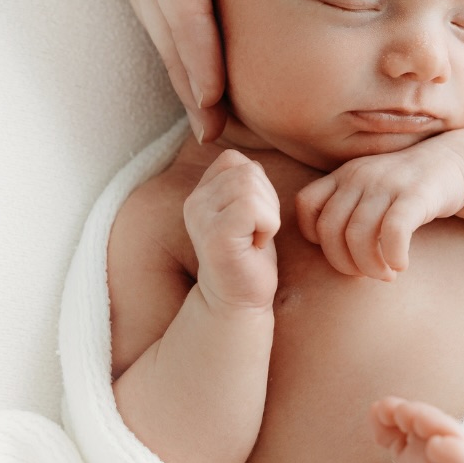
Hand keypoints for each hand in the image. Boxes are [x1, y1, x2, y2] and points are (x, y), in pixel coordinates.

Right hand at [183, 150, 279, 311]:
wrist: (238, 301)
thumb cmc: (249, 257)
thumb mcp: (246, 210)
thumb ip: (244, 183)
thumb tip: (252, 163)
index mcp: (200, 193)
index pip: (235, 160)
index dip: (257, 186)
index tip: (253, 219)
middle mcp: (195, 202)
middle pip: (248, 171)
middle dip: (267, 201)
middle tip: (257, 233)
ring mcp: (202, 218)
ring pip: (252, 185)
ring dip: (268, 215)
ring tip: (255, 239)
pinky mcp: (215, 235)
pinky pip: (254, 207)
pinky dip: (268, 226)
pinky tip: (256, 246)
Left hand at [294, 139, 463, 280]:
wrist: (454, 162)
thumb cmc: (407, 188)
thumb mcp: (369, 190)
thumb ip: (347, 211)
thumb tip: (334, 253)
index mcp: (344, 175)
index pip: (306, 204)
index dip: (315, 236)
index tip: (341, 250)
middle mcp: (360, 176)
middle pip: (329, 229)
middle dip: (343, 263)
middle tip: (365, 274)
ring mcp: (387, 183)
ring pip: (358, 235)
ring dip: (369, 266)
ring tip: (386, 274)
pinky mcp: (416, 194)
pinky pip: (393, 231)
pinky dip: (393, 255)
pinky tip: (402, 264)